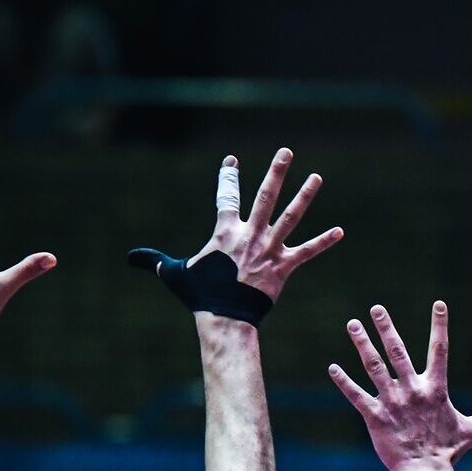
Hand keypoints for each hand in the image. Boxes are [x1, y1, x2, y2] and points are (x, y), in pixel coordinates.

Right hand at [139, 149, 342, 302]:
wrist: (224, 318)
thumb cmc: (199, 296)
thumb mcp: (174, 274)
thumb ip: (155, 261)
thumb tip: (131, 258)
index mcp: (225, 232)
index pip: (226, 197)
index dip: (227, 178)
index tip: (232, 161)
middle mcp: (249, 234)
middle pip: (265, 196)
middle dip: (276, 172)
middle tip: (286, 152)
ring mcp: (268, 249)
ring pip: (290, 217)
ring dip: (304, 196)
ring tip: (316, 177)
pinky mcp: (283, 267)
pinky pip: (307, 252)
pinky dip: (323, 242)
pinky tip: (340, 232)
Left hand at [329, 301, 471, 470]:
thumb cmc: (448, 451)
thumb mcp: (471, 432)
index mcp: (435, 389)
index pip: (440, 350)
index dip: (440, 326)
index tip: (439, 304)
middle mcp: (412, 390)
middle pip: (397, 351)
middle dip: (386, 327)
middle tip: (377, 308)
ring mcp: (392, 401)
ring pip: (374, 366)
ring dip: (362, 344)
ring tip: (352, 324)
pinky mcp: (375, 416)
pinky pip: (356, 395)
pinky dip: (343, 381)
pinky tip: (332, 368)